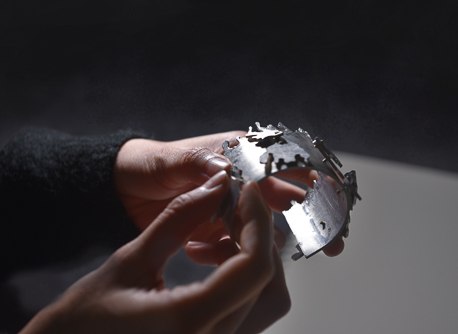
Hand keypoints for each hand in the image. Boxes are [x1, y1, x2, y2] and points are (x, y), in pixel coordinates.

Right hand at [20, 171, 289, 333]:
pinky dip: (243, 276)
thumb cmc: (81, 322)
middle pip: (270, 284)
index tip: (247, 191)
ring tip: (222, 230)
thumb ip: (178, 219)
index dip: (258, 221)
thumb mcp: (128, 262)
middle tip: (236, 205)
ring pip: (266, 299)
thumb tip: (216, 183)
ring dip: (254, 256)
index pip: (254, 267)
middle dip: (259, 236)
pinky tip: (216, 256)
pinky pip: (248, 309)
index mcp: (189, 322)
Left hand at [114, 131, 343, 255]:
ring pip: (265, 224)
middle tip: (332, 243)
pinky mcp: (221, 226)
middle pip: (290, 196)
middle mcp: (244, 179)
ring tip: (242, 254)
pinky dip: (226, 251)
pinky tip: (199, 252)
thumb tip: (224, 172)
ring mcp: (235, 204)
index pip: (288, 162)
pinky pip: (237, 242)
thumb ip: (198, 164)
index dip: (315, 179)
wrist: (124, 188)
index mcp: (240, 154)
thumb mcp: (171, 162)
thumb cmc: (149, 165)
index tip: (334, 199)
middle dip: (314, 218)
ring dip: (261, 240)